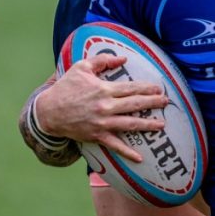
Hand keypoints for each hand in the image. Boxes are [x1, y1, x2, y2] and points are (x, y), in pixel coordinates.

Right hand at [35, 54, 168, 161]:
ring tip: (161, 125)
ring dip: (147, 125)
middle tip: (166, 102)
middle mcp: (106, 107)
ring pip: (130, 124)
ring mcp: (102, 123)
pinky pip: (115, 145)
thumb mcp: (81, 67)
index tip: (159, 88)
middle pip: (135, 105)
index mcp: (104, 90)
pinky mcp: (97, 136)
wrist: (48, 112)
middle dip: (153, 103)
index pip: (131, 88)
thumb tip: (123, 57)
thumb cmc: (65, 87)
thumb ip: (102, 61)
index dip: (147, 88)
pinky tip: (140, 157)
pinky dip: (128, 152)